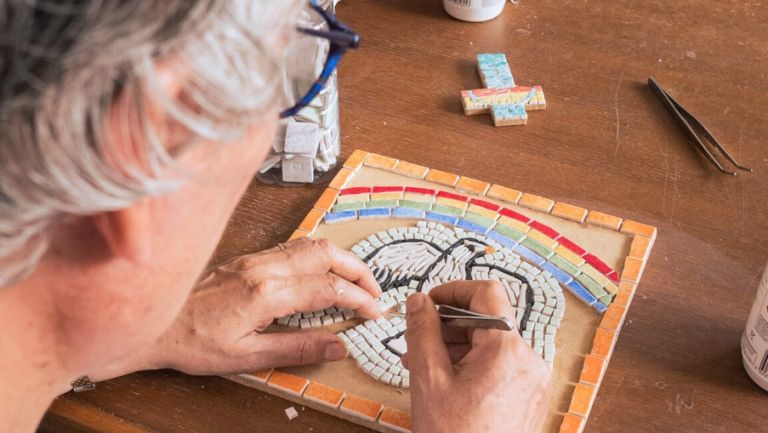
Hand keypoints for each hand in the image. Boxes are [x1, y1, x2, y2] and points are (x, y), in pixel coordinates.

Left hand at [94, 238, 381, 378]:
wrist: (153, 323)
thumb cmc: (193, 343)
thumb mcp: (246, 356)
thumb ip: (296, 349)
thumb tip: (338, 346)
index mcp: (265, 293)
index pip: (327, 288)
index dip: (358, 299)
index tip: (374, 312)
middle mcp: (263, 267)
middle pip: (326, 254)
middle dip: (358, 270)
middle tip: (375, 292)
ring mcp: (255, 258)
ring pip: (311, 244)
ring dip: (341, 259)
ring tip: (356, 280)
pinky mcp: (249, 258)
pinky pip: (294, 247)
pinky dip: (319, 256)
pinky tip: (323, 272)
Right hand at [403, 281, 550, 432]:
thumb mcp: (429, 379)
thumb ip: (422, 332)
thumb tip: (419, 300)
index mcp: (508, 350)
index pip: (486, 293)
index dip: (453, 290)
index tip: (429, 303)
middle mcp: (528, 360)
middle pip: (488, 320)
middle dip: (449, 325)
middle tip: (417, 339)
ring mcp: (532, 380)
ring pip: (492, 344)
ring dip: (458, 345)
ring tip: (424, 364)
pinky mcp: (528, 396)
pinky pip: (499, 365)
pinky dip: (472, 364)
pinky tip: (445, 380)